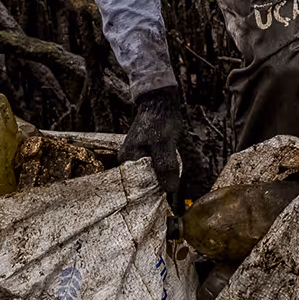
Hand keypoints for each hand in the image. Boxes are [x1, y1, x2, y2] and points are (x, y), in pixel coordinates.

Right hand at [121, 85, 186, 207]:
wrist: (161, 100)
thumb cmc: (160, 120)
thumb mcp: (165, 145)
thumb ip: (166, 166)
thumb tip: (170, 189)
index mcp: (127, 159)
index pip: (135, 186)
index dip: (148, 194)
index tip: (161, 199)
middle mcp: (127, 159)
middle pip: (141, 181)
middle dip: (154, 186)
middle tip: (168, 192)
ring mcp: (135, 155)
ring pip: (147, 174)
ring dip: (158, 178)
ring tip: (169, 183)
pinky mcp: (144, 151)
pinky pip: (151, 167)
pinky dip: (159, 170)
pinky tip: (168, 171)